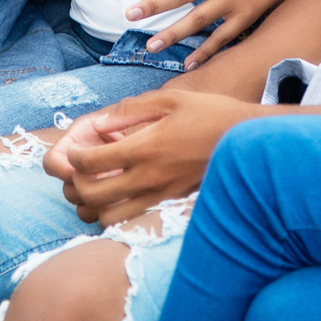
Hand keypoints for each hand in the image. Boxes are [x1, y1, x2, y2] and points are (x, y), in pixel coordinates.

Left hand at [43, 88, 268, 224]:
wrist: (247, 140)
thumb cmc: (209, 113)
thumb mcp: (169, 100)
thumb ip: (130, 110)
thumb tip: (100, 122)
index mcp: (145, 147)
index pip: (90, 162)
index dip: (74, 156)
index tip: (76, 149)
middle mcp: (149, 177)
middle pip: (92, 195)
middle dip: (75, 183)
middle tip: (79, 170)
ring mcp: (160, 195)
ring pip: (108, 216)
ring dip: (93, 204)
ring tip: (97, 185)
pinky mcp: (171, 204)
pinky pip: (132, 219)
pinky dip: (116, 213)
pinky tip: (120, 195)